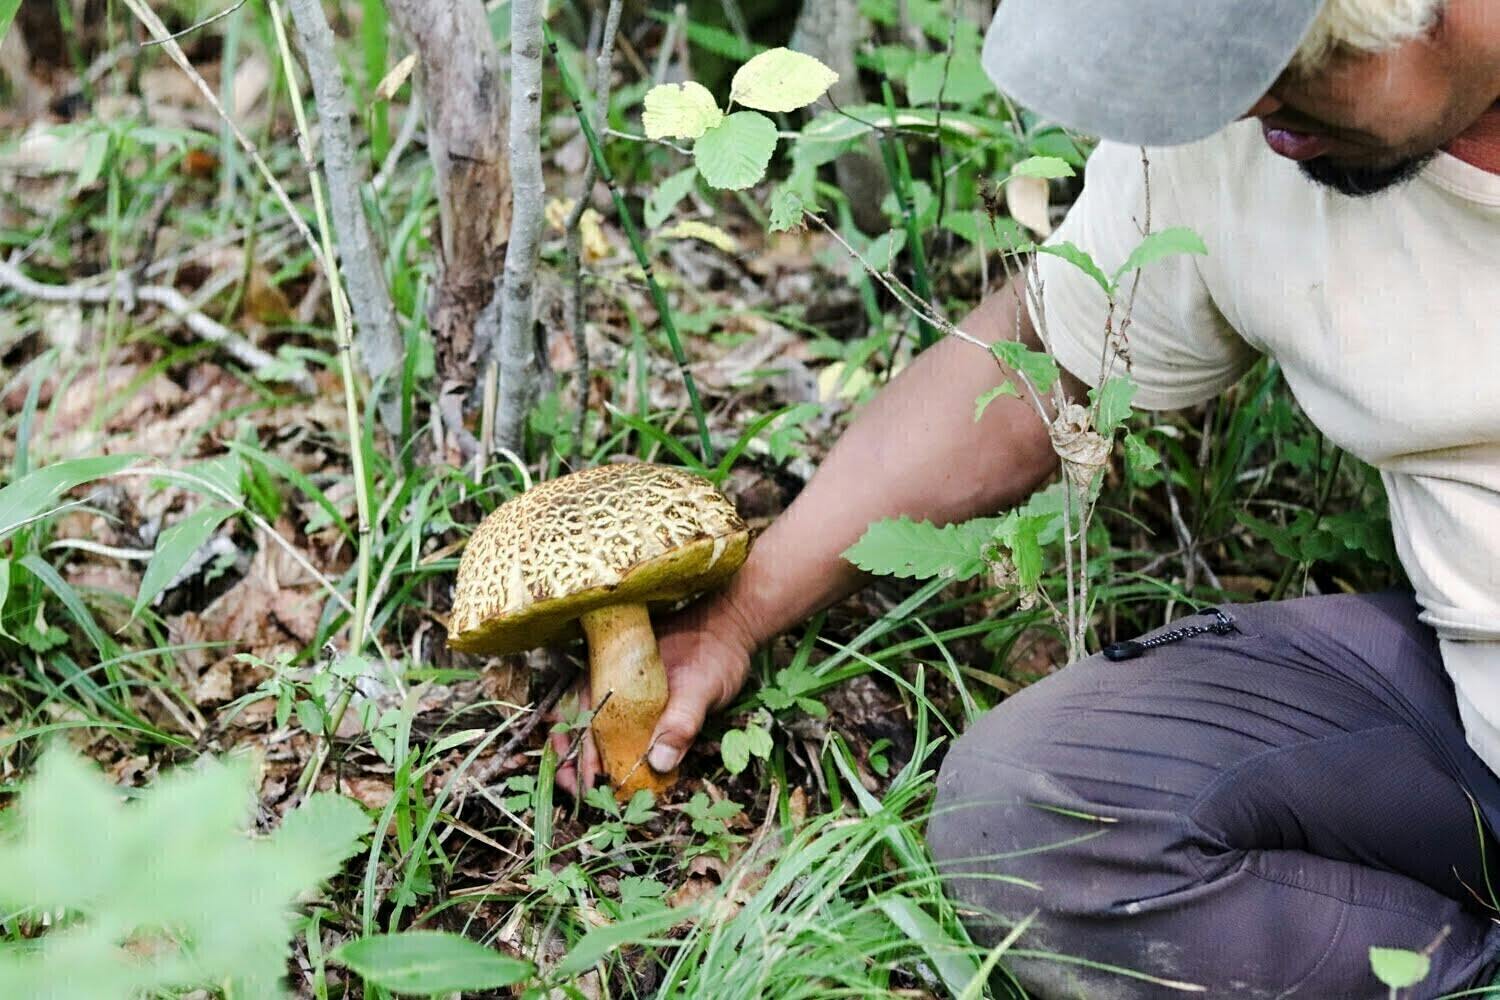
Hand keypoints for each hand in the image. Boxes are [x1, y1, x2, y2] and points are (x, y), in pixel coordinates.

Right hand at [550, 593, 758, 797]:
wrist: (731, 627)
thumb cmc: (715, 653)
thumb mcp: (702, 688)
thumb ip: (680, 722)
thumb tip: (657, 762)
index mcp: (616, 674)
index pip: (581, 716)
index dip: (576, 751)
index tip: (585, 780)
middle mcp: (611, 679)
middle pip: (575, 719)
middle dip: (570, 757)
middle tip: (576, 790)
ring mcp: (624, 687)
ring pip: (589, 721)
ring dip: (584, 752)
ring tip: (586, 784)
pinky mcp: (640, 696)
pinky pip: (614, 721)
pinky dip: (608, 744)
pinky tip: (614, 765)